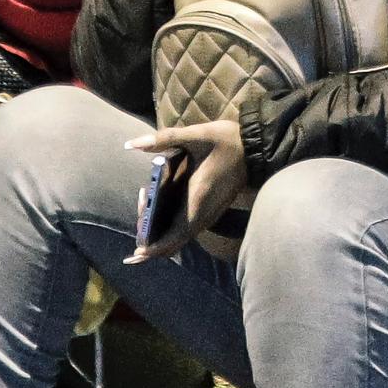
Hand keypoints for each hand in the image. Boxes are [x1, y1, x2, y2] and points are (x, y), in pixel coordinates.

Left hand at [127, 117, 255, 260]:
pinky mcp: (210, 211)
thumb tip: (131, 144)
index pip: (173, 238)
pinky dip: (168, 223)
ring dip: (158, 228)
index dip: (153, 249)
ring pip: (179, 236)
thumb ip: (164, 139)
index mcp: (197, 200)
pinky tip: (160, 199)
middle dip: (150, 236)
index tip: (135, 253)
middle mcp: (203, 214)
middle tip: (142, 199)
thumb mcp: (196, 134)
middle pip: (172, 242)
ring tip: (146, 195)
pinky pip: (185, 227)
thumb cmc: (227, 140)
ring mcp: (208, 215)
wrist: (256, 146)